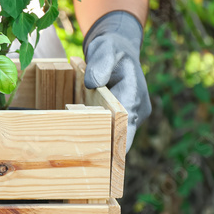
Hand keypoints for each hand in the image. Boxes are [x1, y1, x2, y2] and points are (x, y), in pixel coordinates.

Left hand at [82, 10, 150, 152]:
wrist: (116, 49)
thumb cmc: (112, 49)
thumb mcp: (106, 49)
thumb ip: (100, 64)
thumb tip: (92, 83)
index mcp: (134, 96)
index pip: (127, 126)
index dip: (116, 145)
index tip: (104, 160)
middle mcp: (136, 111)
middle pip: (122, 139)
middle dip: (105, 151)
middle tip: (83, 164)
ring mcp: (129, 116)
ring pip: (115, 137)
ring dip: (99, 145)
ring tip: (78, 158)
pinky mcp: (119, 118)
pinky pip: (109, 132)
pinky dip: (96, 136)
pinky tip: (77, 143)